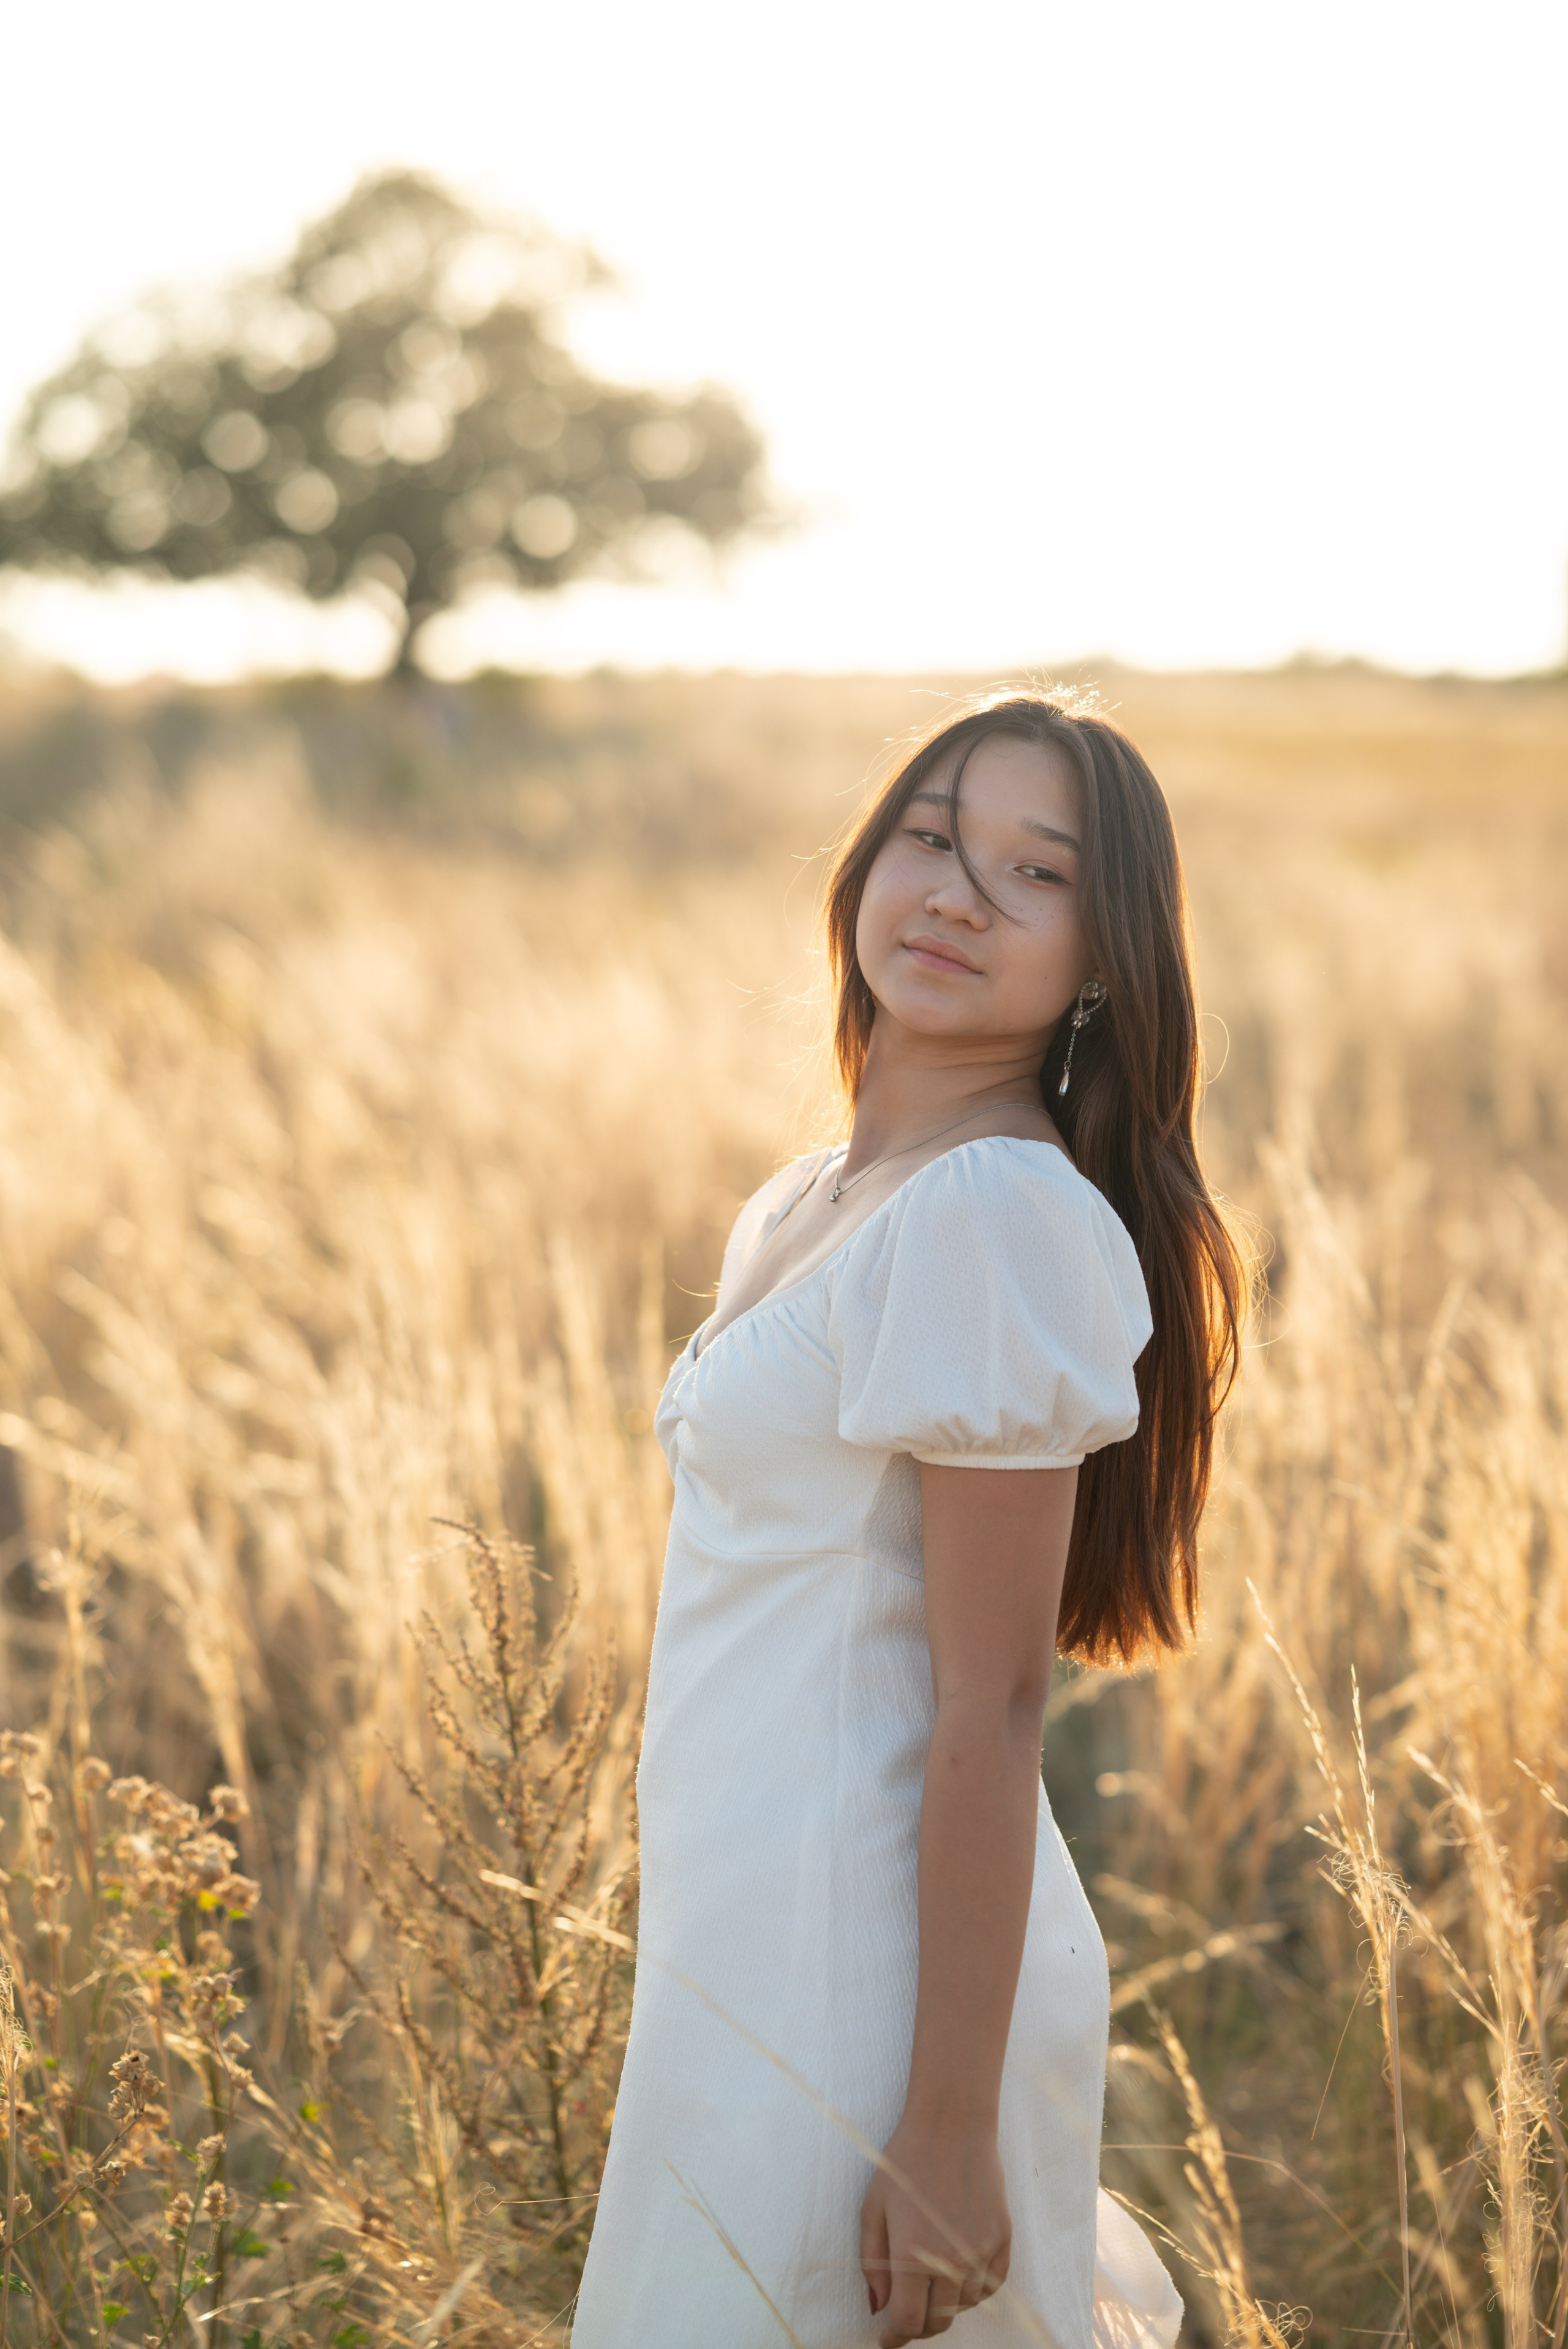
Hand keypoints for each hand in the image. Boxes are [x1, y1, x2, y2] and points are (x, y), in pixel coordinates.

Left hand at [858, 2113, 1010, 2344]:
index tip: (886, 2340)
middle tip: (905, 2314)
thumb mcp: (873, 2208)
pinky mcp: (1002, 2238)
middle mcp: (951, 2258)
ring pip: (964, 2305)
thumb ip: (872, 2263)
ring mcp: (981, 2249)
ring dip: (945, 2304)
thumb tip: (878, 2308)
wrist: (952, 2124)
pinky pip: (991, 2285)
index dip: (894, 2338)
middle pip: (938, 2320)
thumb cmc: (904, 2162)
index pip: (908, 2322)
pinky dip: (974, 2290)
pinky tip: (959, 2274)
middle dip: (918, 2326)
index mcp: (913, 2254)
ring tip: (930, 2283)